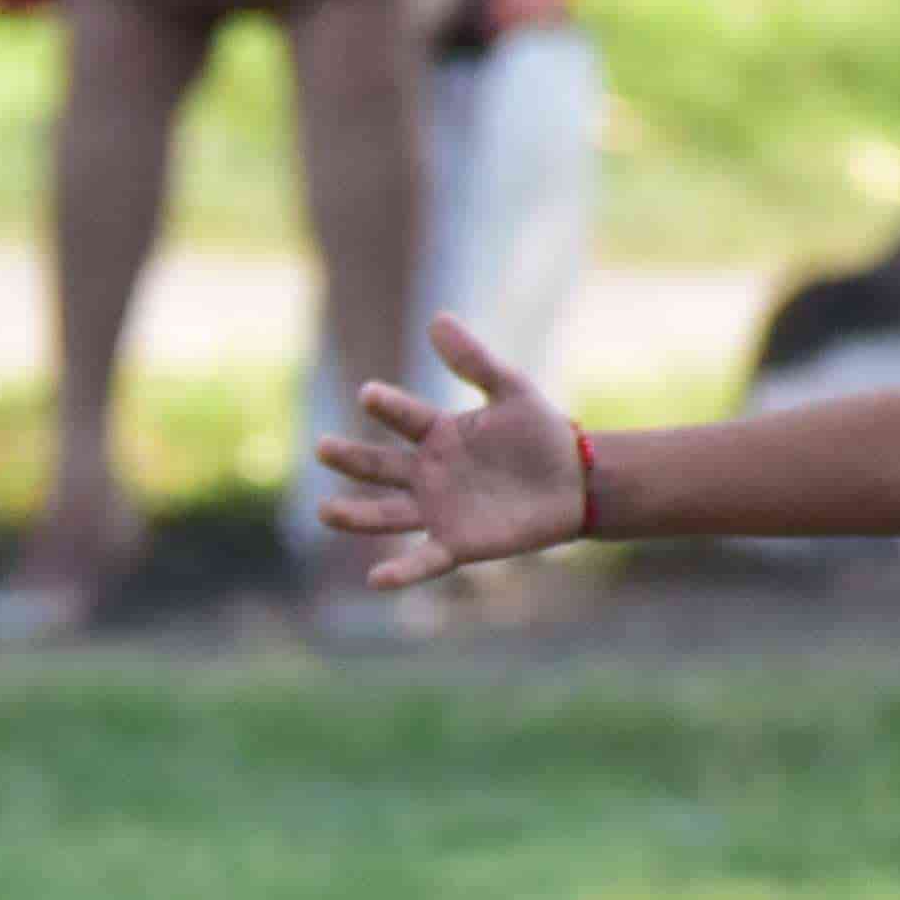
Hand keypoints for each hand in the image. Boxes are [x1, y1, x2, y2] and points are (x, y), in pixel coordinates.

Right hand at [314, 313, 588, 589]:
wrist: (577, 483)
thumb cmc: (541, 434)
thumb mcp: (511, 390)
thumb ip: (474, 361)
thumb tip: (435, 320)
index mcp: (438, 435)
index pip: (404, 417)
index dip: (388, 406)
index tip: (368, 394)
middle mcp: (428, 474)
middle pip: (380, 467)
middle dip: (350, 459)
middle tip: (322, 447)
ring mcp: (437, 511)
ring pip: (386, 516)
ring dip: (355, 517)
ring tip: (325, 512)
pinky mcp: (456, 544)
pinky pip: (423, 559)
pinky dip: (400, 572)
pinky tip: (375, 579)